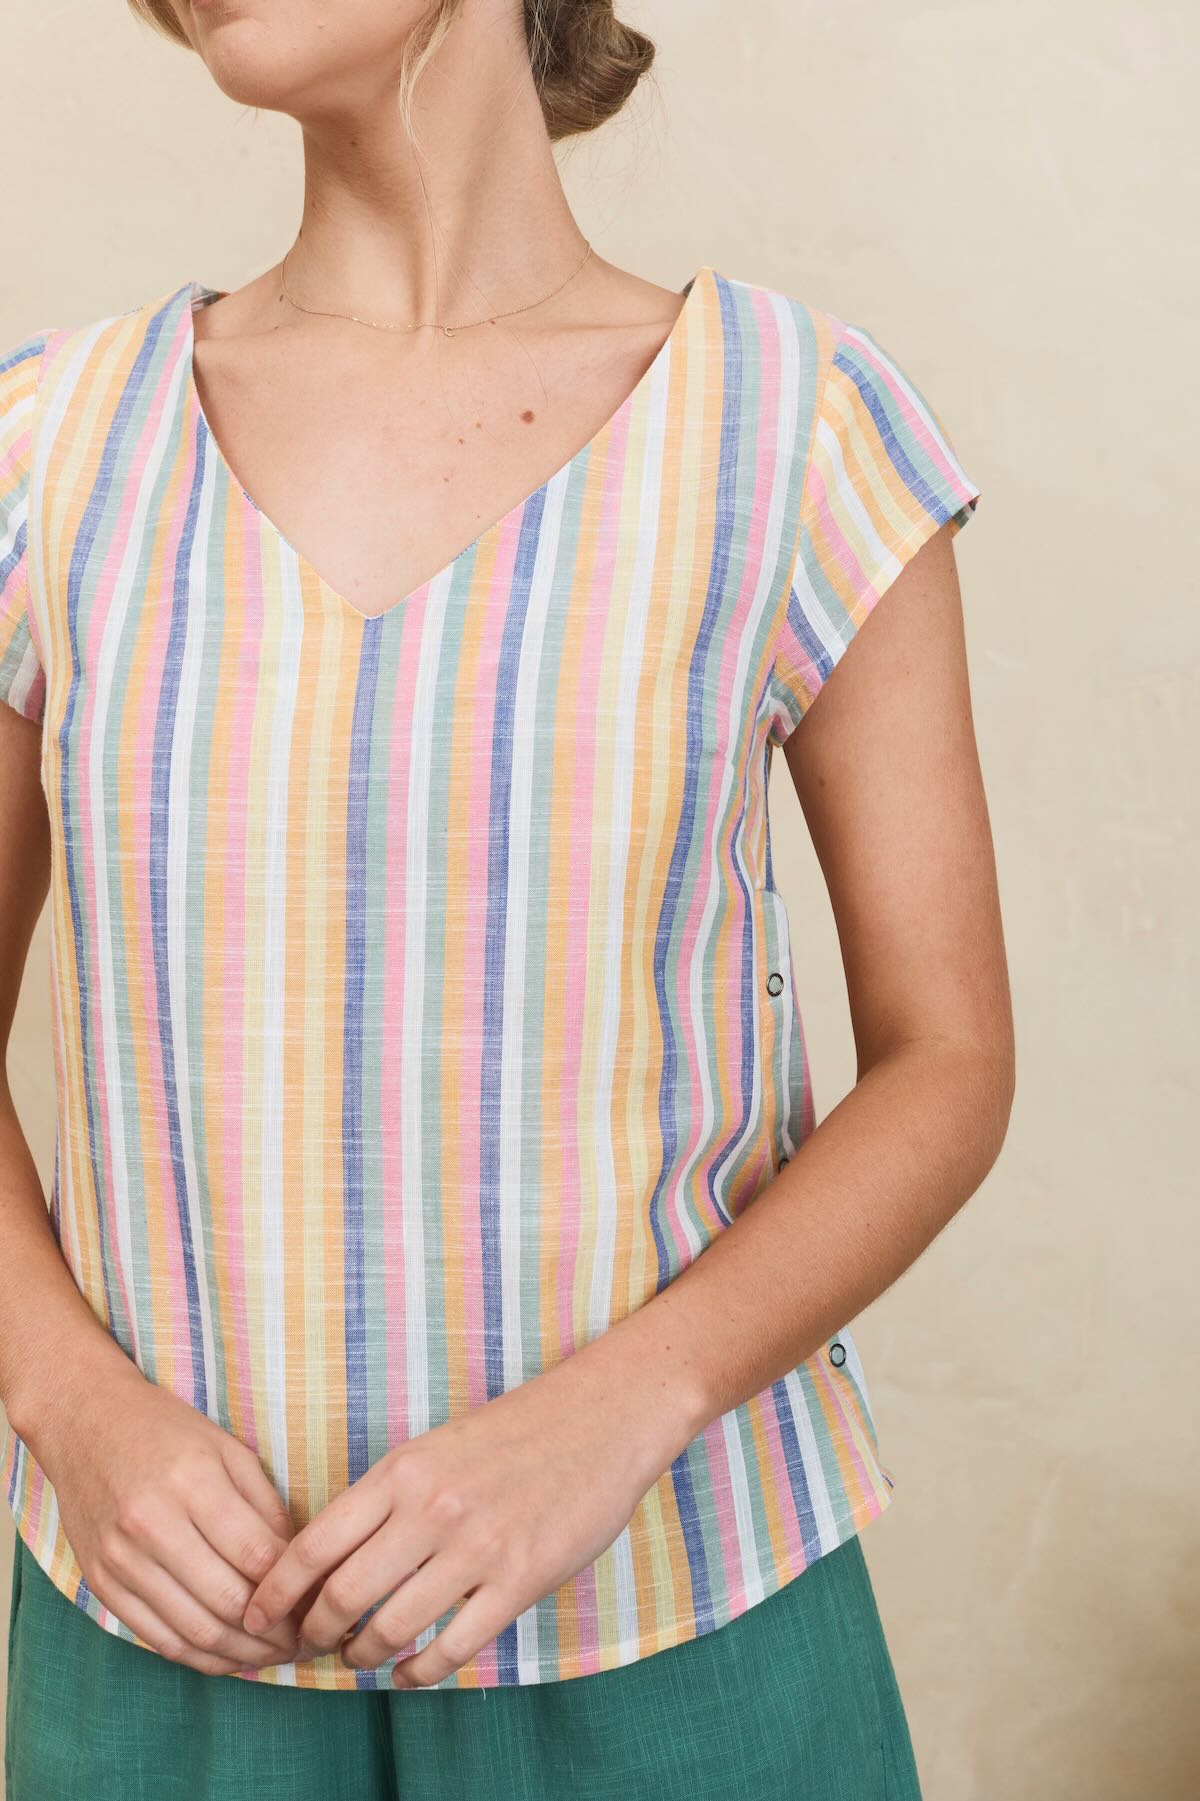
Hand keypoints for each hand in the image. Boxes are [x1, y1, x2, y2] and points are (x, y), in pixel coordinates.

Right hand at [30, 1356, 301, 1674]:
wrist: (84, 1422)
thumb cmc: (164, 1429)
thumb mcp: (227, 1449)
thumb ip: (265, 1505)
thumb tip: (298, 1563)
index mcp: (192, 1482)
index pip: (256, 1555)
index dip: (295, 1588)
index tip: (320, 1602)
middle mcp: (152, 1524)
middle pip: (227, 1602)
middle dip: (276, 1632)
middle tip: (307, 1641)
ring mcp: (121, 1559)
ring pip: (194, 1631)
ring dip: (243, 1656)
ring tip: (277, 1657)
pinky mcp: (102, 1583)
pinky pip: (157, 1638)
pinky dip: (199, 1658)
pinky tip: (231, 1658)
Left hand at [241, 1346, 685, 1686]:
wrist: (600, 1418)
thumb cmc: (515, 1432)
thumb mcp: (436, 1448)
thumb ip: (389, 1498)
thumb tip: (332, 1560)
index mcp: (403, 1471)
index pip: (314, 1543)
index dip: (276, 1592)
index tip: (259, 1616)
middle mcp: (431, 1509)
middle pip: (342, 1596)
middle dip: (313, 1634)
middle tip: (308, 1646)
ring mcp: (477, 1548)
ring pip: (390, 1628)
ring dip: (363, 1657)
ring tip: (360, 1658)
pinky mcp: (520, 1580)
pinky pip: (451, 1648)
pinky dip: (418, 1672)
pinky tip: (410, 1672)